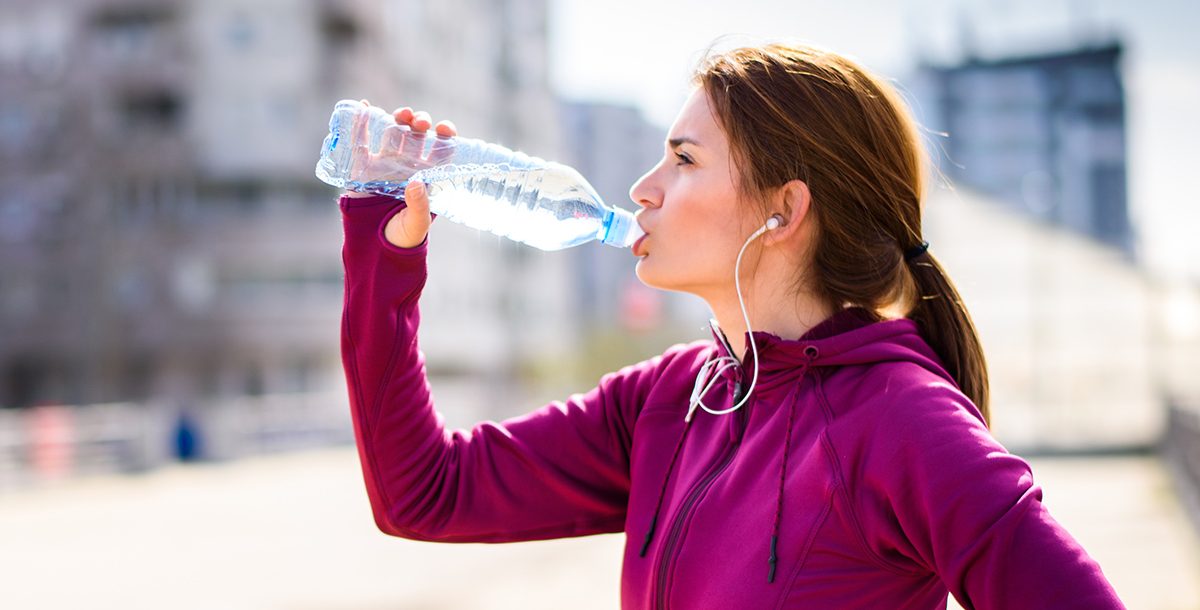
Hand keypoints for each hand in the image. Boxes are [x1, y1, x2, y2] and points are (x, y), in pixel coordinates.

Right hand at [342, 100, 456, 247]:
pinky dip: (361, 124)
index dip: (444, 136)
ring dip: (398, 120)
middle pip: (416, 136)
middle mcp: (408, 166)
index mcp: (427, 177)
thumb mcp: (416, 224)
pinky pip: (361, 143)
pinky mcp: (363, 169)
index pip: (440, 150)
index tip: (444, 128)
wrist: (374, 249)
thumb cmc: (403, 238)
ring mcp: (385, 165)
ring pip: (393, 134)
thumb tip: (415, 182)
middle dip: (419, 123)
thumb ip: (419, 205)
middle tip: (419, 121)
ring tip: (401, 115)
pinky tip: (363, 107)